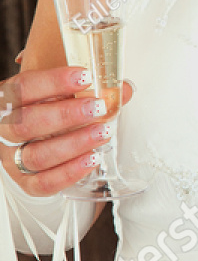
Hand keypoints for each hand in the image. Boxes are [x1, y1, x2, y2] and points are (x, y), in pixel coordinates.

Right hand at [0, 67, 134, 196]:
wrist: (37, 141)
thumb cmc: (49, 110)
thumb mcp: (61, 93)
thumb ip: (87, 89)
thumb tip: (122, 90)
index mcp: (8, 100)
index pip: (23, 88)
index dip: (53, 82)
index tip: (85, 77)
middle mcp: (4, 130)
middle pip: (25, 123)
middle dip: (65, 115)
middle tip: (97, 108)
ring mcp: (12, 158)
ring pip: (36, 155)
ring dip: (73, 144)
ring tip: (102, 133)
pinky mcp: (24, 182)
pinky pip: (43, 183)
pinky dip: (69, 172)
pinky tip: (92, 159)